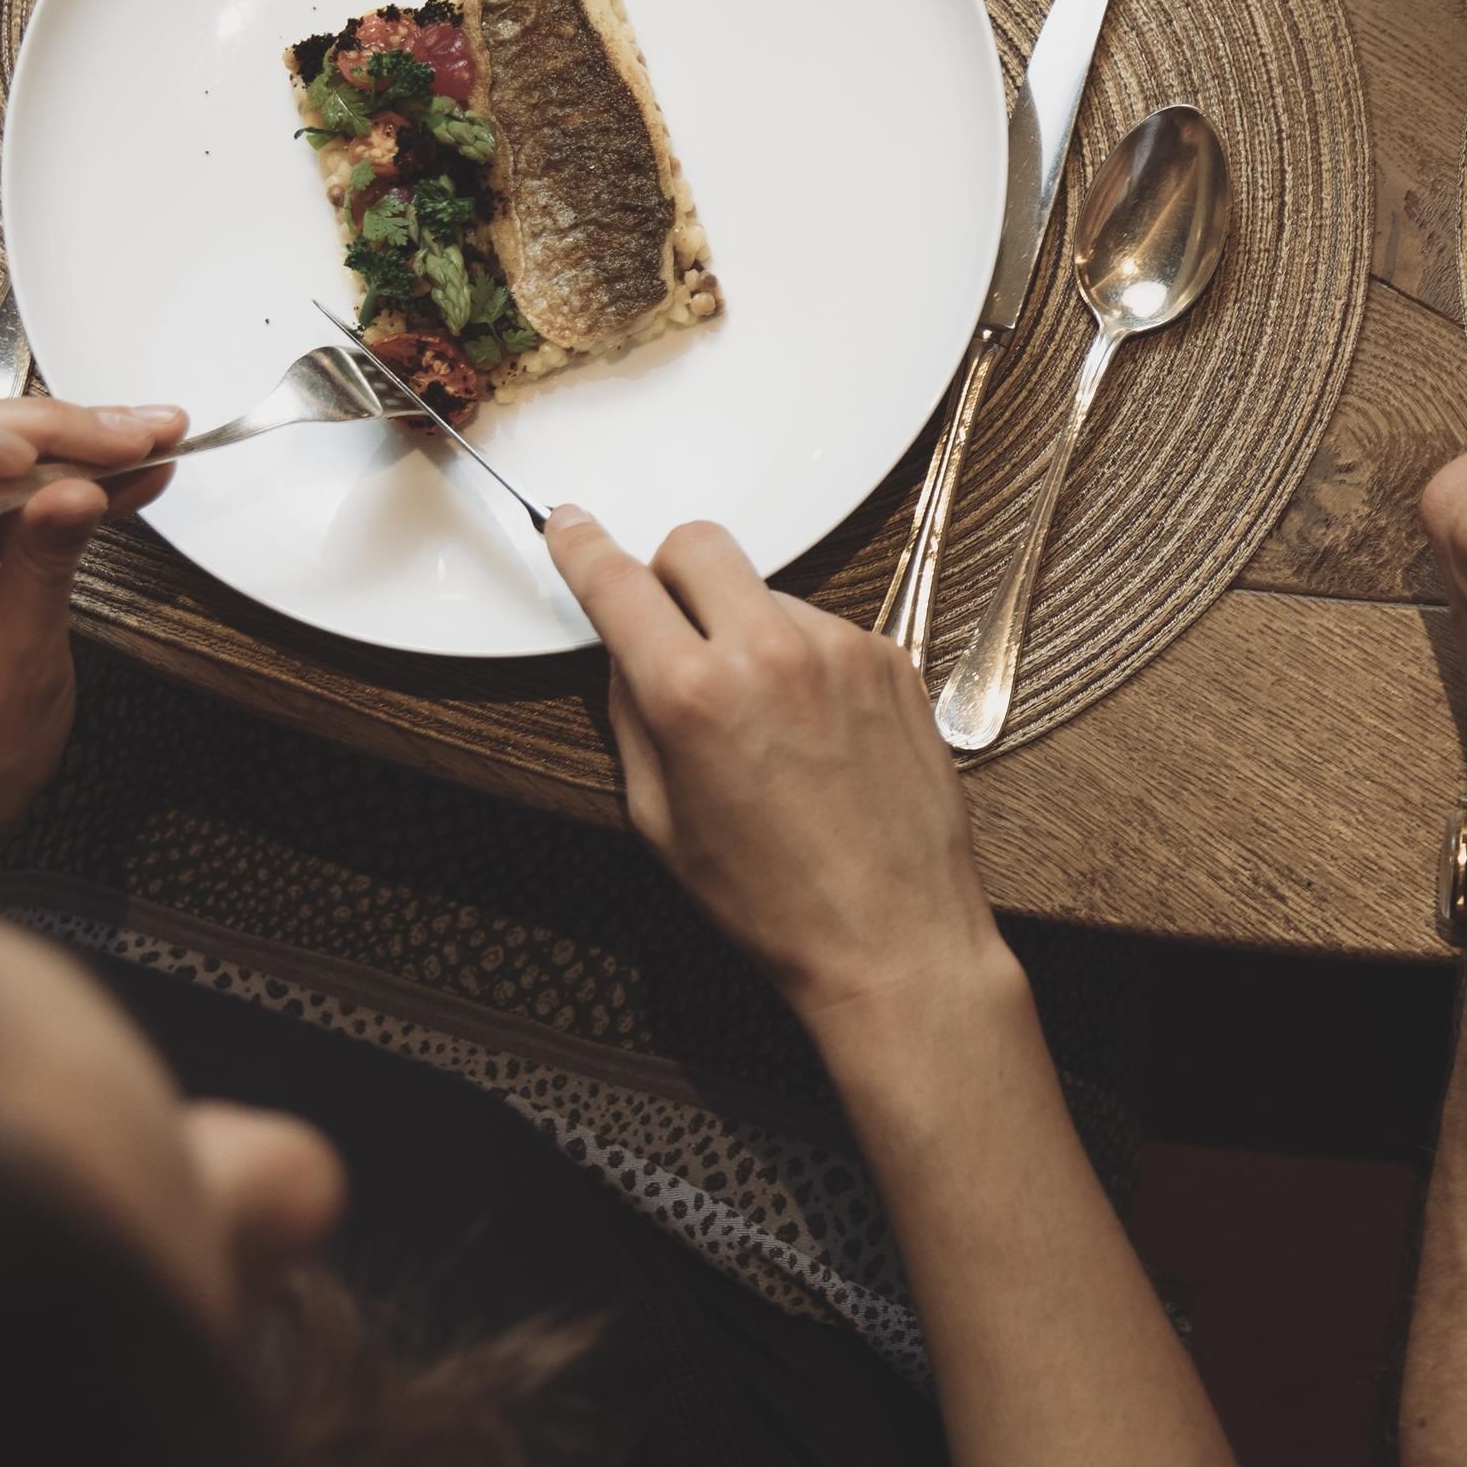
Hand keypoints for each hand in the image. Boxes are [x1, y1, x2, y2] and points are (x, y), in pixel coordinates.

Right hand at [549, 510, 1010, 1039]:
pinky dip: (804, 660)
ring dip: (746, 628)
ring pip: (768, 590)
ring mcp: (842, 649)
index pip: (618, 583)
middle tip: (673, 631)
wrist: (894, 939)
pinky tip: (815, 732)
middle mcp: (770, 652)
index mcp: (694, 695)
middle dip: (670, 573)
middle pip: (699, 545)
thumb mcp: (661, 821)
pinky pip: (825, 629)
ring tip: (763, 719)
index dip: (583, 548)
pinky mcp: (893, 661)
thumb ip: (633, 719)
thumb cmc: (773, 902)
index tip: (571, 527)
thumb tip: (626, 653)